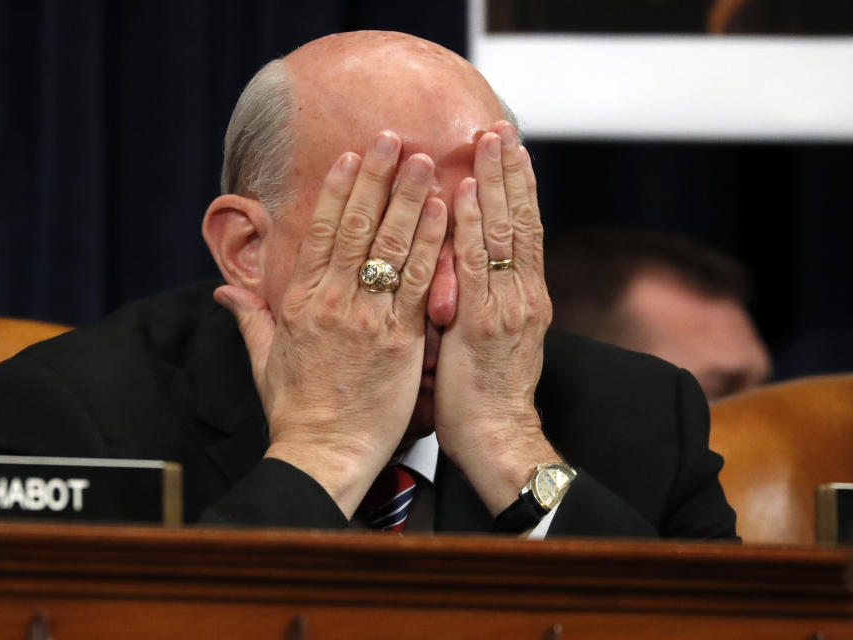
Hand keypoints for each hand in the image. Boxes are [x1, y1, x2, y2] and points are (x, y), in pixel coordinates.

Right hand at [214, 131, 447, 517]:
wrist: (324, 454)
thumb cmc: (295, 410)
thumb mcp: (263, 360)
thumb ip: (249, 319)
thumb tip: (224, 293)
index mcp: (298, 302)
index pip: (319, 232)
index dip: (336, 190)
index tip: (349, 156)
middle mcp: (331, 302)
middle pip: (355, 227)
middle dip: (375, 177)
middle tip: (391, 137)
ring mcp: (366, 318)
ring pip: (389, 245)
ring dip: (407, 197)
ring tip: (423, 159)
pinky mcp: (399, 340)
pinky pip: (417, 282)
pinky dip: (430, 243)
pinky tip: (442, 211)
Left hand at [433, 121, 558, 515]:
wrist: (500, 441)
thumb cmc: (485, 399)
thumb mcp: (487, 343)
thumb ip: (477, 302)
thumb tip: (457, 272)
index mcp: (524, 298)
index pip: (522, 230)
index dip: (516, 188)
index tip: (507, 150)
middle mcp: (523, 294)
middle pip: (519, 219)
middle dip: (509, 170)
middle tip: (499, 125)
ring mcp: (509, 306)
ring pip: (503, 231)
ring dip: (494, 180)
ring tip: (488, 138)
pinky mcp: (486, 323)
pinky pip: (477, 264)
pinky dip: (472, 223)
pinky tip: (465, 190)